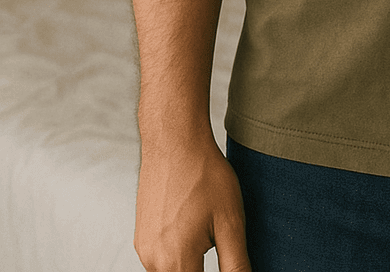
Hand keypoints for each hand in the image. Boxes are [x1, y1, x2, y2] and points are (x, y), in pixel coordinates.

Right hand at [134, 136, 250, 271]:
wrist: (174, 141)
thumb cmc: (204, 176)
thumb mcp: (230, 221)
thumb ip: (235, 263)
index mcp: (176, 262)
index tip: (227, 264)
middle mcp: (153, 261)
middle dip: (201, 271)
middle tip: (217, 241)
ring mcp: (144, 248)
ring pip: (170, 271)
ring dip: (190, 266)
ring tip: (208, 234)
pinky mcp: (142, 236)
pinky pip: (160, 258)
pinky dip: (179, 254)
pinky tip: (194, 229)